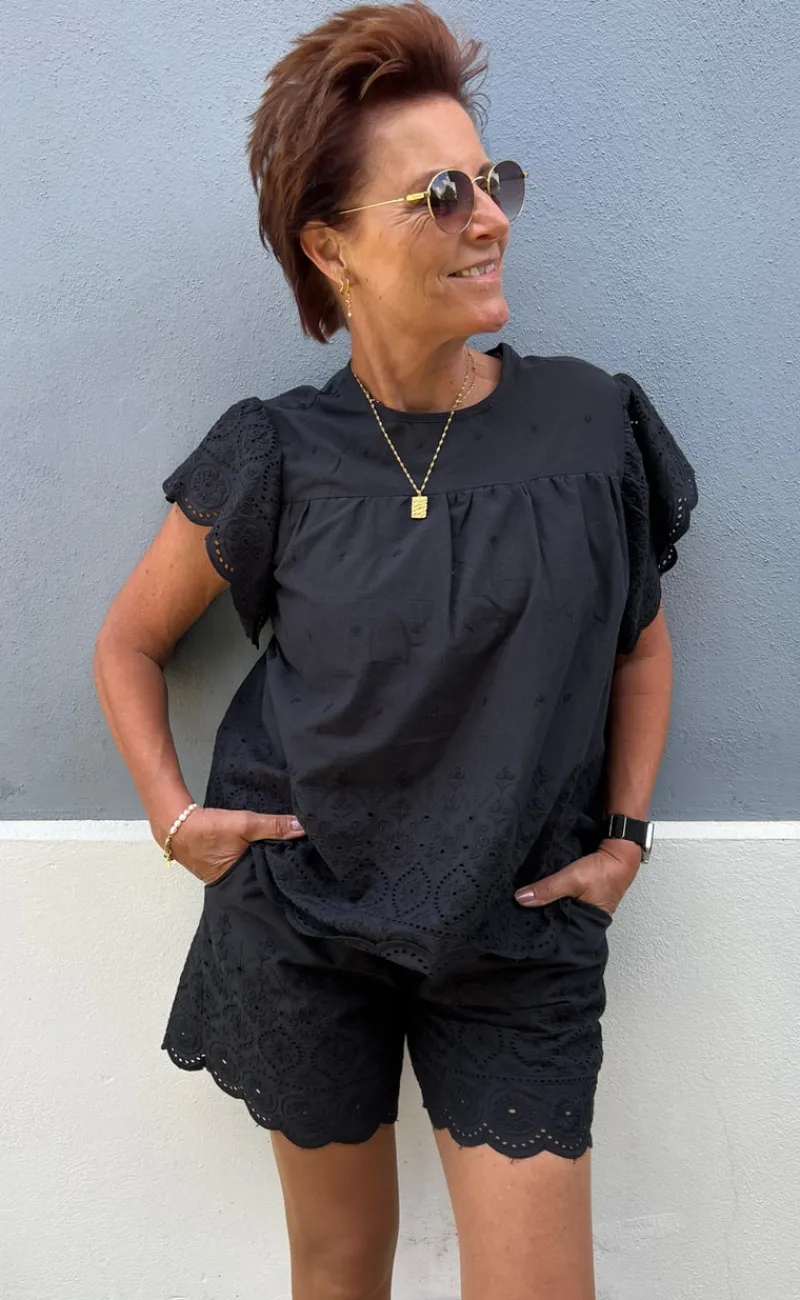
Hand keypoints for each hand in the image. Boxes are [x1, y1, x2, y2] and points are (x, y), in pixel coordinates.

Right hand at [165, 806, 305, 885]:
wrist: (176, 825)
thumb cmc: (208, 829)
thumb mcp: (245, 825)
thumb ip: (273, 826)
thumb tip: (302, 826)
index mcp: (242, 883)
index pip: (273, 888)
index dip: (289, 879)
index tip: (308, 874)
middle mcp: (236, 886)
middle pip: (266, 881)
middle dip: (281, 872)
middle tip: (305, 864)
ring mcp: (230, 878)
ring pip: (257, 873)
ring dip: (269, 865)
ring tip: (291, 858)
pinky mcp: (225, 867)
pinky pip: (248, 866)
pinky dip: (257, 860)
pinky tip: (268, 852)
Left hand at [514, 840, 640, 915]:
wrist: (622, 852)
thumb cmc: (604, 871)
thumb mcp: (572, 879)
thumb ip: (548, 889)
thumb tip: (520, 899)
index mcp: (585, 922)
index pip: (558, 930)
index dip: (542, 926)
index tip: (522, 922)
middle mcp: (585, 916)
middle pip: (557, 917)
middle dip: (542, 914)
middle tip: (520, 911)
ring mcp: (584, 903)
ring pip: (560, 905)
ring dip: (548, 901)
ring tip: (526, 900)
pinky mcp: (582, 890)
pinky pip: (564, 894)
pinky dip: (554, 891)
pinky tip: (541, 887)